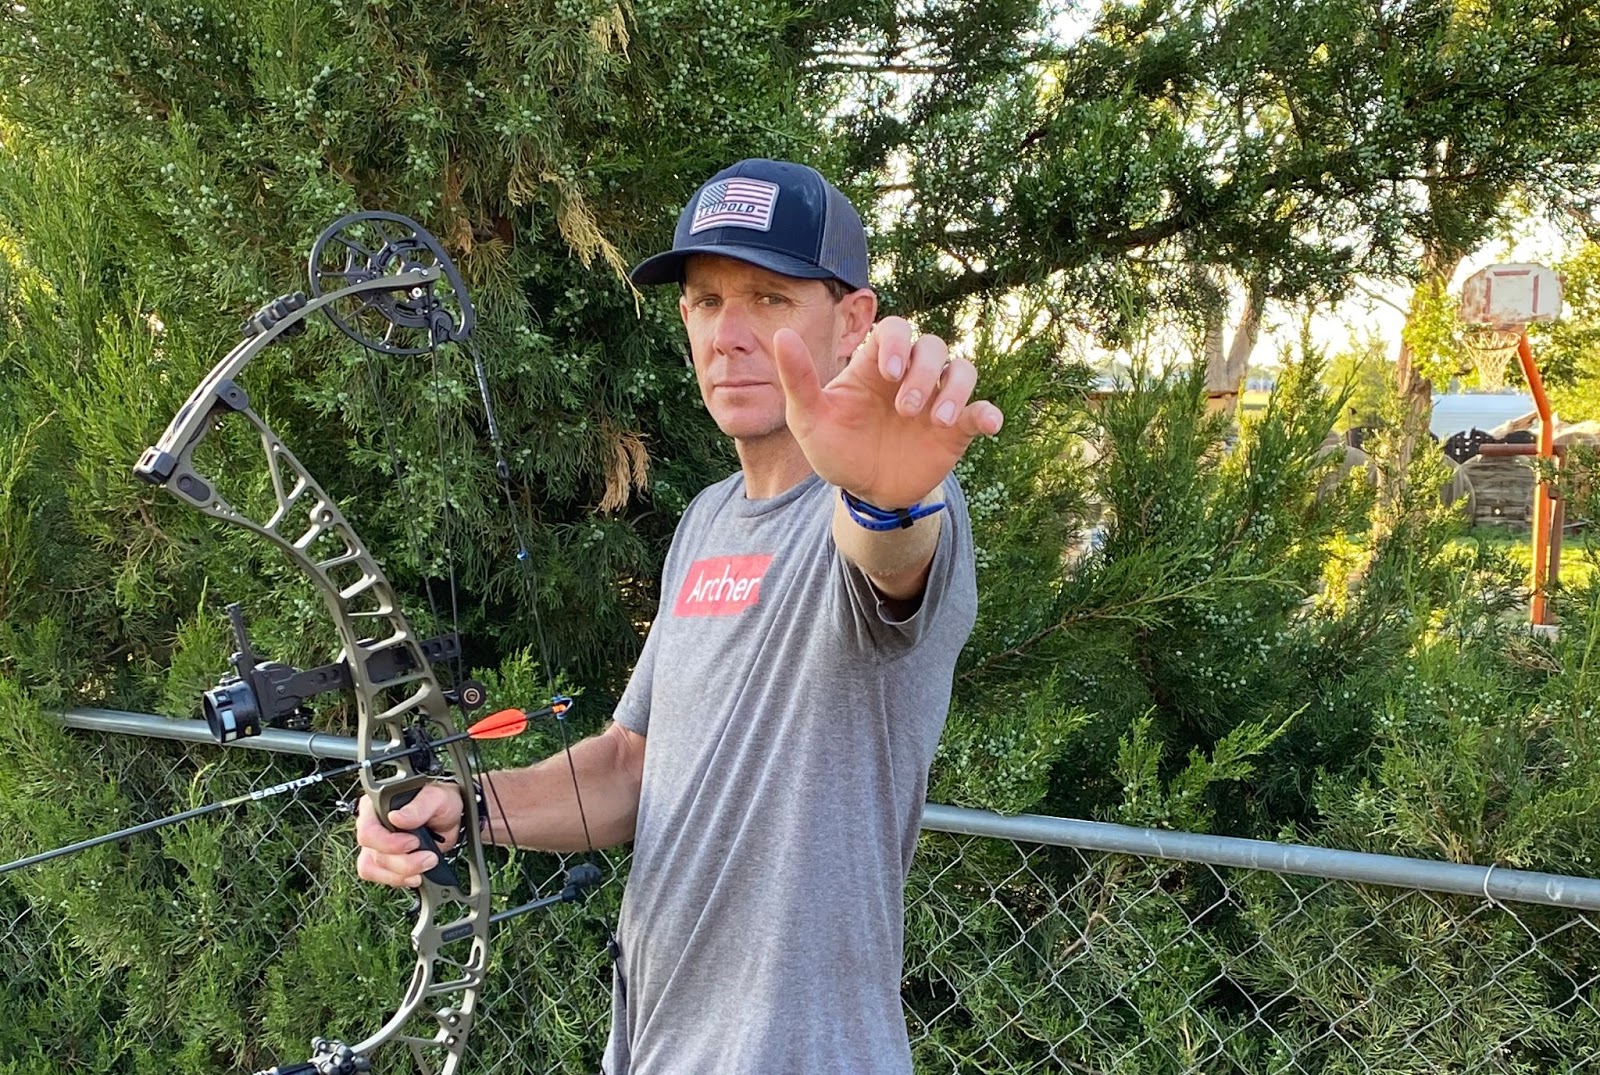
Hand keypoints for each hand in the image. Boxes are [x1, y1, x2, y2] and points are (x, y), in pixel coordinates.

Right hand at [354, 782, 461, 888]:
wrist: (450, 819)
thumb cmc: (440, 802)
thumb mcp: (436, 798)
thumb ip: (418, 807)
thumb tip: (395, 817)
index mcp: (376, 805)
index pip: (368, 830)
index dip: (390, 842)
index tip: (415, 842)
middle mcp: (371, 825)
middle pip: (373, 853)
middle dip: (403, 861)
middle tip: (429, 857)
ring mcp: (374, 845)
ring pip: (372, 868)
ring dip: (401, 873)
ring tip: (426, 864)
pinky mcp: (382, 861)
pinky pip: (380, 877)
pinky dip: (399, 879)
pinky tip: (416, 876)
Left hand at [774, 317, 1002, 508]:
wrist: (864, 491)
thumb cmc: (835, 448)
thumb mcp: (809, 418)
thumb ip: (798, 379)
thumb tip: (783, 334)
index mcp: (876, 366)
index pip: (897, 329)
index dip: (899, 343)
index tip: (889, 374)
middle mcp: (910, 376)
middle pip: (932, 346)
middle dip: (923, 373)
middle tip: (905, 410)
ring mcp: (936, 400)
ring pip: (962, 369)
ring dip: (955, 390)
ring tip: (938, 421)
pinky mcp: (957, 429)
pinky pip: (982, 410)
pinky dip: (989, 412)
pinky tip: (988, 423)